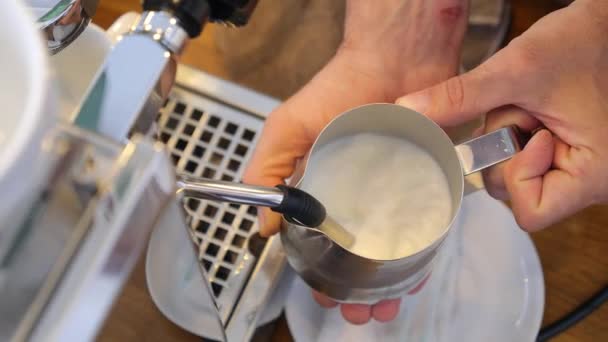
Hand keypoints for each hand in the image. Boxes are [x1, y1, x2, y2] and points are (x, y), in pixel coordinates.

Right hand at [244, 0, 468, 323]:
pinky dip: (421, 254)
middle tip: (358, 312)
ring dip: (387, 282)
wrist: (396, 59)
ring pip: (391, 250)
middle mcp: (358, 196)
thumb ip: (268, 170)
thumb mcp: (288, 128)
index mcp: (322, 188)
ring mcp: (392, 193)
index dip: (318, 270)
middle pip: (356, 254)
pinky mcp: (425, 184)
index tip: (323, 293)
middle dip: (355, 289)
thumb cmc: (341, 87)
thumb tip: (264, 224)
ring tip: (385, 305)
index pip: (316, 240)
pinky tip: (417, 275)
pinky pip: (425, 227)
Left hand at [397, 0, 607, 230]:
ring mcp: (576, 171)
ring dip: (506, 141)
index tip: (529, 133)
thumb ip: (461, 97)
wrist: (599, 27)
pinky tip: (528, 112)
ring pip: (513, 177)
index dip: (515, 172)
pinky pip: (520, 161)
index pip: (530, 211)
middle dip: (506, 151)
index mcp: (595, 174)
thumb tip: (411, 112)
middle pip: (516, 195)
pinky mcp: (562, 158)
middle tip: (526, 113)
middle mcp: (590, 181)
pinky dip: (512, 137)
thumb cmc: (578, 44)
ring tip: (529, 108)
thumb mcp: (515, 71)